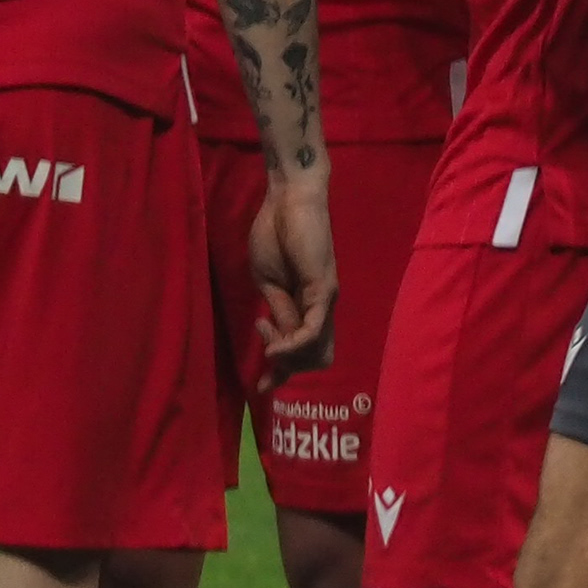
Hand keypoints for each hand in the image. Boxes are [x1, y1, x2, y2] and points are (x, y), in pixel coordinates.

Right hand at [248, 168, 338, 384]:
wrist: (286, 199)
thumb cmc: (275, 232)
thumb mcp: (268, 281)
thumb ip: (278, 311)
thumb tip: (281, 340)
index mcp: (307, 306)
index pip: (305, 350)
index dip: (283, 373)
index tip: (261, 387)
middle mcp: (323, 308)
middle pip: (318, 359)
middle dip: (289, 367)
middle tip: (266, 347)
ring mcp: (326, 300)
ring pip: (318, 352)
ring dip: (288, 357)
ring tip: (268, 337)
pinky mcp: (324, 289)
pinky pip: (313, 330)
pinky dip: (293, 345)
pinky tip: (274, 346)